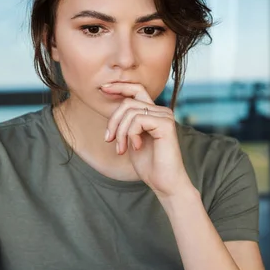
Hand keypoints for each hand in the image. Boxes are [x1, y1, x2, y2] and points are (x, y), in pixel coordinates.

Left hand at [101, 82, 193, 198]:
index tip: (103, 89)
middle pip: (128, 102)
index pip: (136, 89)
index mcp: (154, 113)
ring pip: (130, 112)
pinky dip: (130, 135)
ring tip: (121, 149)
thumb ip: (125, 122)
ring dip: (120, 132)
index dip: (119, 86)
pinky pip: (137, 120)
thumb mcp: (130, 139)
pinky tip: (136, 147)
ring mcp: (165, 116)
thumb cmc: (149, 164)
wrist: (164, 182)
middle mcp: (161, 111)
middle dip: (113, 121)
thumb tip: (110, 106)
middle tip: (108, 139)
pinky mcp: (166, 124)